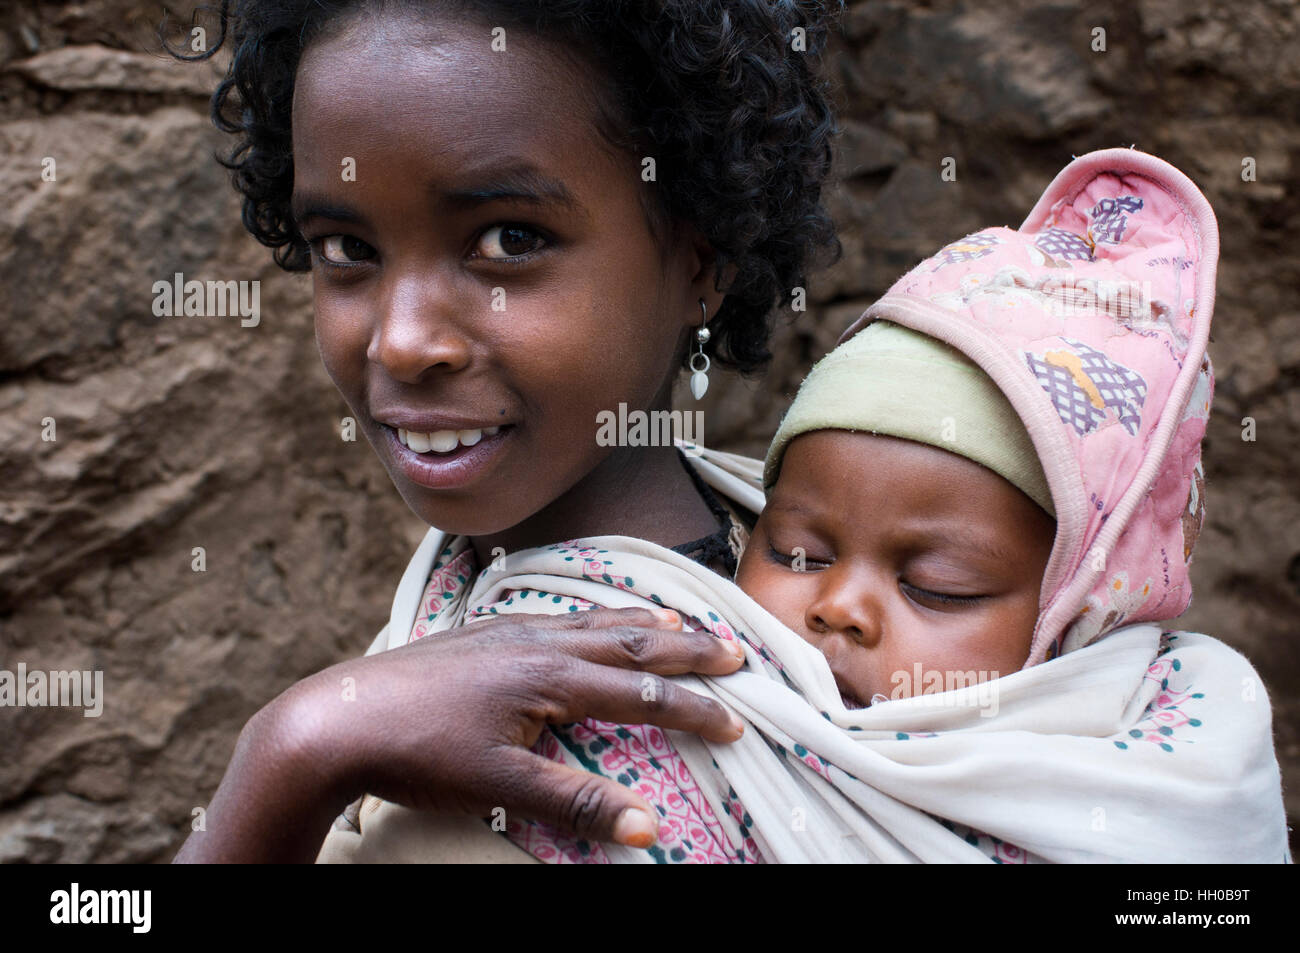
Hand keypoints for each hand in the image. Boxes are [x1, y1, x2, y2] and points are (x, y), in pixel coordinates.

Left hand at [277, 606, 745, 849]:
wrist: (338, 718)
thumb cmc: (417, 752)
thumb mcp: (500, 786)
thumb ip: (577, 801)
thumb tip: (648, 827)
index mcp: (548, 677)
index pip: (639, 695)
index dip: (692, 710)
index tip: (736, 723)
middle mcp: (536, 642)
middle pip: (629, 643)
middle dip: (686, 650)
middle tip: (734, 651)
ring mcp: (509, 631)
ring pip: (593, 622)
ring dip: (642, 626)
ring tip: (677, 626)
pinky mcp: (484, 632)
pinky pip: (558, 616)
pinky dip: (594, 618)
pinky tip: (590, 622)